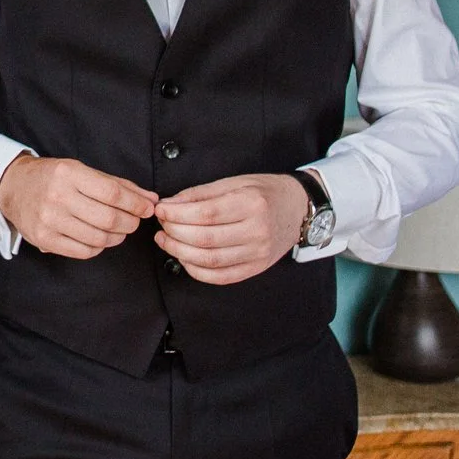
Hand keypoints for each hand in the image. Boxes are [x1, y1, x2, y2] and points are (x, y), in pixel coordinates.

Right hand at [0, 155, 157, 259]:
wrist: (14, 187)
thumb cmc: (52, 178)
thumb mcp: (81, 171)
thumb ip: (117, 185)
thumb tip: (149, 199)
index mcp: (69, 174)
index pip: (113, 193)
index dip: (136, 204)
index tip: (147, 208)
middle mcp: (58, 197)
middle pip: (109, 218)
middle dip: (130, 222)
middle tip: (134, 221)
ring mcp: (49, 220)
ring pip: (99, 238)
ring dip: (117, 237)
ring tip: (118, 230)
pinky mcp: (44, 239)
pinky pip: (83, 251)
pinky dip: (99, 247)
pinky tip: (100, 238)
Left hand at [153, 172, 307, 284]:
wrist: (297, 208)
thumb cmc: (264, 192)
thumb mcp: (234, 182)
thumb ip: (200, 194)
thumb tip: (170, 204)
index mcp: (251, 203)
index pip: (205, 214)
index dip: (177, 215)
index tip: (160, 211)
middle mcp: (257, 230)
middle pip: (205, 239)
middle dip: (174, 233)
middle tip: (161, 226)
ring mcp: (258, 253)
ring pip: (210, 260)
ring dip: (180, 253)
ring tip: (166, 241)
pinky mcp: (256, 268)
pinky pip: (221, 277)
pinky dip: (197, 271)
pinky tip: (184, 258)